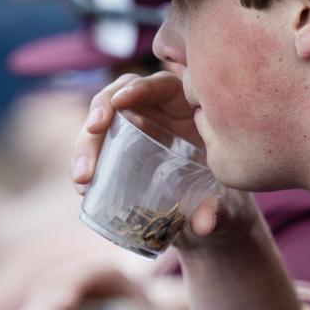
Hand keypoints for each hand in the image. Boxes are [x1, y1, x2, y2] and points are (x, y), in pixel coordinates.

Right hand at [70, 71, 265, 256]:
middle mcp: (157, 114)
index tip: (121, 102)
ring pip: (102, 124)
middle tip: (92, 132)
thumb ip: (219, 210)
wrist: (213, 223)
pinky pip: (97, 151)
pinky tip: (82, 188)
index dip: (138, 88)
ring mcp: (134, 132)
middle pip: (119, 97)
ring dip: (86, 145)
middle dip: (100, 111)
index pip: (159, 85)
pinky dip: (86, 166)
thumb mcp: (227, 206)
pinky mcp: (119, 153)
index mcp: (187, 108)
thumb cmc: (226, 202)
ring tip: (82, 178)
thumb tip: (205, 223)